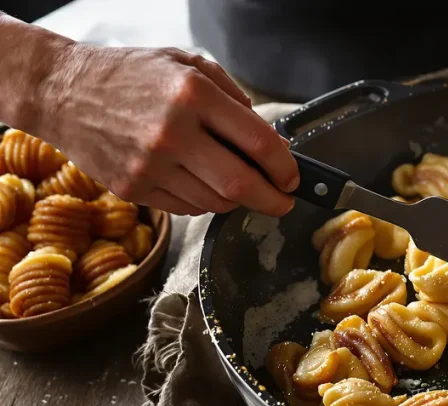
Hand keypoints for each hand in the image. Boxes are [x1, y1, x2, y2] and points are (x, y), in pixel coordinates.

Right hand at [41, 45, 297, 215]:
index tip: (294, 177)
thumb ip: (234, 99)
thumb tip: (271, 142)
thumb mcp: (188, 64)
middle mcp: (172, 133)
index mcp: (193, 95)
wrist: (62, 91)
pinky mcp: (133, 189)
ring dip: (236, 200)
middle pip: (241, 185)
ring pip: (216, 203)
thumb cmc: (132, 75)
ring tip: (237, 184)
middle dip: (273, 200)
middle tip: (285, 202)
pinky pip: (187, 208)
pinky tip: (199, 181)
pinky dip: (204, 201)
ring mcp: (149, 165)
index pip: (259, 143)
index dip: (286, 167)